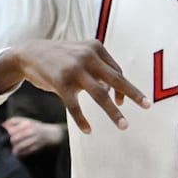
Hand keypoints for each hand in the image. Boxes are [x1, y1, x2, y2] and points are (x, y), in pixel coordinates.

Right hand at [0, 39, 149, 133]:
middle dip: (132, 93)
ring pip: (100, 94)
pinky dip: (82, 119)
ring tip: (124, 126)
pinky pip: (75, 105)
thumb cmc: (60, 57)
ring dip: (113, 112)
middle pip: (115, 79)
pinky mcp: (60, 82)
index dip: (123, 88)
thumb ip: (99, 67)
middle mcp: (87, 57)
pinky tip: (88, 129)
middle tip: (147, 105)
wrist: (29, 54)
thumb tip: (114, 90)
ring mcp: (74, 70)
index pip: (116, 71)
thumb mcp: (81, 53)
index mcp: (95, 48)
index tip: (124, 101)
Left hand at [2, 116, 65, 155]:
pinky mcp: (36, 147)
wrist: (50, 133)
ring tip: (13, 149)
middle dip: (11, 141)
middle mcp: (30, 131)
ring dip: (15, 148)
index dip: (7, 133)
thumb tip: (3, 124)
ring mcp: (34, 140)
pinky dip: (21, 153)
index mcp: (27, 123)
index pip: (12, 129)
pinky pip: (26, 151)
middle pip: (15, 138)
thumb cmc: (35, 126)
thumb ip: (14, 121)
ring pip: (20, 146)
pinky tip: (18, 153)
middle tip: (10, 143)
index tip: (5, 135)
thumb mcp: (26, 120)